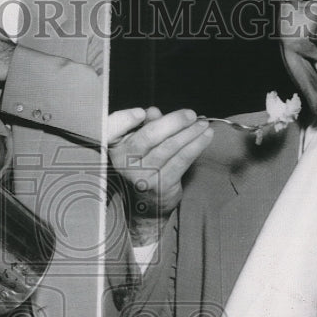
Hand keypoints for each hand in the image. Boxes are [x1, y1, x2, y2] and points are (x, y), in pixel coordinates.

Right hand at [107, 107, 213, 244]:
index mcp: (114, 147)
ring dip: (190, 133)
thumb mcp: (138, 144)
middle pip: (148, 136)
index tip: (141, 113)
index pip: (111, 130)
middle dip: (173, 122)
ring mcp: (141, 176)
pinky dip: (195, 146)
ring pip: (169, 148)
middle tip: (190, 115)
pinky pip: (181, 161)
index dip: (124, 120)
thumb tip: (153, 112)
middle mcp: (123, 163)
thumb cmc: (143, 166)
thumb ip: (146, 126)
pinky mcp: (160, 185)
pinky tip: (205, 137)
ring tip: (203, 125)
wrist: (146, 205)